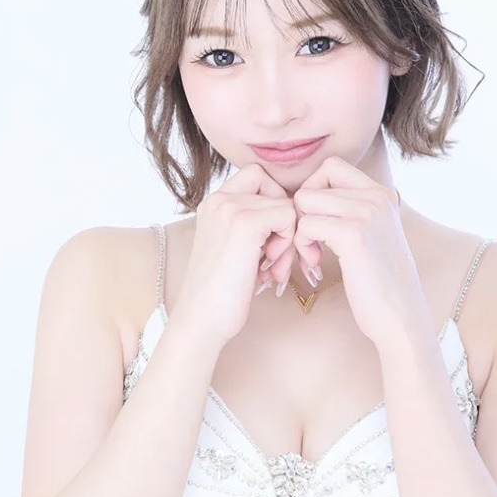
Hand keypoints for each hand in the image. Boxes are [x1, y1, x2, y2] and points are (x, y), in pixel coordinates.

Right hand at [167, 164, 297, 349]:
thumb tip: (294, 214)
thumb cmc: (221, 291)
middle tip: (273, 257)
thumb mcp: (236, 247)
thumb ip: (255, 224)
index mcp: (214, 202)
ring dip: (287, 239)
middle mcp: (219, 199)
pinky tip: (269, 268)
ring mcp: (230, 208)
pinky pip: (289, 216)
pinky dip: (287, 243)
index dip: (273, 204)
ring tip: (270, 267)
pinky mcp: (245, 224)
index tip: (268, 240)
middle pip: (276, 190)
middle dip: (284, 223)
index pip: (258, 177)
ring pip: (287, 205)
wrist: (201, 318)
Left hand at [290, 156, 429, 347]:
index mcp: (381, 193)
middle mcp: (376, 196)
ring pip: (304, 201)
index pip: (330, 166)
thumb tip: (307, 197)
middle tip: (307, 243)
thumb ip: (348, 211)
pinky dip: (301, 244)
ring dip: (298, 230)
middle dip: (299, 213)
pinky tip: (315, 262)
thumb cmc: (379, 283)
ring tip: (310, 255)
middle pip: (312, 184)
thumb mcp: (370, 235)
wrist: (401, 317)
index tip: (314, 222)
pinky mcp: (354, 235)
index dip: (312, 192)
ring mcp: (367, 212)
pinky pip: (306, 224)